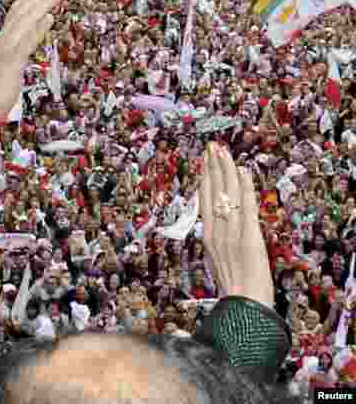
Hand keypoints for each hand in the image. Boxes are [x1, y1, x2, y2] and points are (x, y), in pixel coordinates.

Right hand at [0, 0, 63, 145]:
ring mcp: (5, 49)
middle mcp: (4, 39)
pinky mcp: (9, 62)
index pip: (18, 11)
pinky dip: (36, 29)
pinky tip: (48, 19)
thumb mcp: (16, 59)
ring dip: (40, 4)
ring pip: (23, 21)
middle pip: (21, 10)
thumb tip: (45, 21)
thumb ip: (29, 40)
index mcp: (5, 38)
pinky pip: (24, 42)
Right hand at [200, 143, 273, 308]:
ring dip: (227, 170)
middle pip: (213, 193)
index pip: (204, 200)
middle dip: (213, 167)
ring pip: (227, 196)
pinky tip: (243, 171)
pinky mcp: (249, 239)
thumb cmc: (235, 288)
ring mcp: (232, 235)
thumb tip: (219, 225)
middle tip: (213, 147)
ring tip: (224, 152)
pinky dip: (245, 188)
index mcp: (208, 237)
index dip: (205, 178)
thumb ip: (219, 241)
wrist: (243, 306)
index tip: (205, 161)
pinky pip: (246, 208)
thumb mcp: (219, 261)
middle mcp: (216, 232)